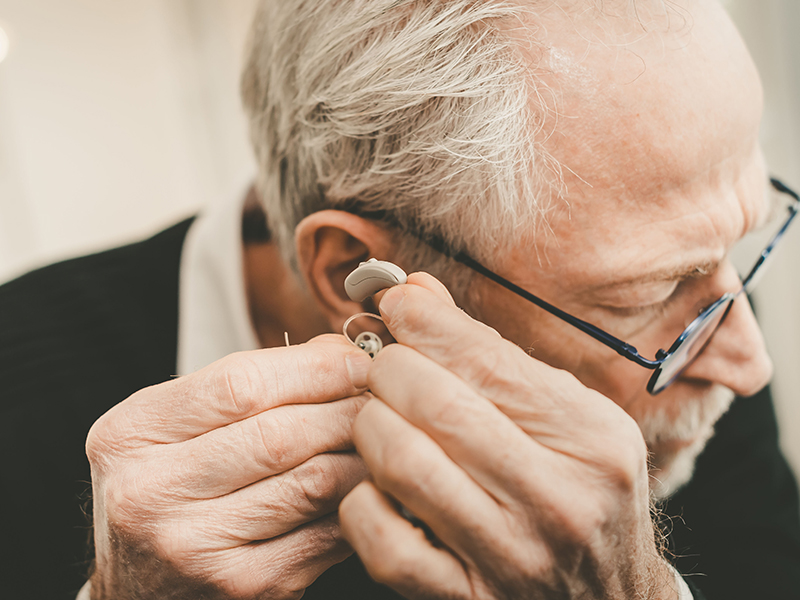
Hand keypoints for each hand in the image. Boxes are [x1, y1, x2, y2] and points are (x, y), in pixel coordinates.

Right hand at [86, 335, 371, 599]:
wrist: (130, 585)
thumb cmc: (165, 487)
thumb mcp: (176, 424)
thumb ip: (249, 383)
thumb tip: (338, 353)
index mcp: (131, 434)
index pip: (240, 385)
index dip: (315, 368)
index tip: (356, 360)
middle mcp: (152, 493)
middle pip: (281, 435)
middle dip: (348, 407)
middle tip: (383, 395)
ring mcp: (196, 548)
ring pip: (313, 483)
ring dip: (362, 452)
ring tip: (383, 434)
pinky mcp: (243, 587)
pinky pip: (325, 533)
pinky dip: (357, 500)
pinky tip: (367, 482)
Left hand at [339, 274, 677, 599]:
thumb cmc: (580, 492)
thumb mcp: (567, 418)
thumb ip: (494, 356)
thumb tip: (415, 292)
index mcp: (590, 439)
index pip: (488, 360)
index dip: (426, 322)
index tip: (396, 302)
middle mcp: (557, 498)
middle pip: (437, 403)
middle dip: (390, 368)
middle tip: (386, 366)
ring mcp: (510, 555)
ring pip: (402, 461)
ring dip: (372, 424)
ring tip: (381, 417)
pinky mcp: (465, 597)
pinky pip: (382, 539)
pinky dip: (362, 500)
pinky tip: (379, 486)